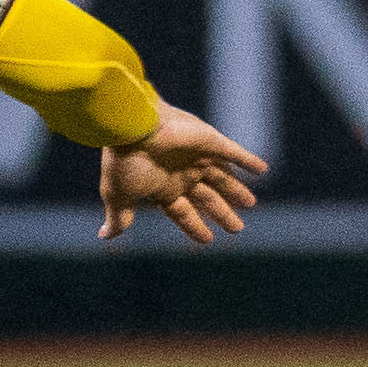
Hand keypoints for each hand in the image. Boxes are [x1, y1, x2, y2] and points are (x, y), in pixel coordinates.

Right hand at [98, 103, 266, 242]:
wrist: (132, 126)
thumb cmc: (124, 162)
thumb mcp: (118, 195)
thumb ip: (119, 217)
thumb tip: (106, 237)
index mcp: (163, 187)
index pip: (183, 212)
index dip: (195, 226)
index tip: (208, 240)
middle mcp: (182, 173)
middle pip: (208, 198)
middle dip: (222, 213)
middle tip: (237, 229)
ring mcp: (198, 157)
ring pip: (223, 178)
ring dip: (237, 190)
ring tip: (251, 203)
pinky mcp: (211, 141)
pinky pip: (235, 152)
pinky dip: (248, 161)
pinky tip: (262, 169)